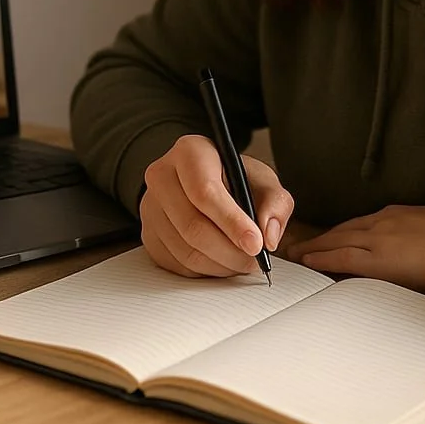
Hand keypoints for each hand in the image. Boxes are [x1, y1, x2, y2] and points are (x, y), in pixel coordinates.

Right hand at [140, 134, 293, 277]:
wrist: (207, 184)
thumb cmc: (235, 180)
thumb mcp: (263, 181)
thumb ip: (275, 203)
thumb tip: (268, 236)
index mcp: (189, 152)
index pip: (204, 192)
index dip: (232, 222)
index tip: (256, 244)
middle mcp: (162, 176)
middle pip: (193, 226)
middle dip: (230, 251)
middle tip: (255, 260)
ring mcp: (150, 208)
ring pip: (186, 251)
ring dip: (221, 265)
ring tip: (242, 260)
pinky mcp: (149, 235)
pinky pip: (177, 265)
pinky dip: (206, 271)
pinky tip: (223, 261)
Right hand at [285, 205, 424, 289]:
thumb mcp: (412, 285)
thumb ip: (383, 277)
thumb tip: (363, 275)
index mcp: (381, 258)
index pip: (339, 257)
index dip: (318, 259)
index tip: (302, 261)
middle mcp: (379, 236)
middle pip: (338, 239)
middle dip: (315, 245)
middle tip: (296, 250)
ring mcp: (388, 220)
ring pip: (350, 227)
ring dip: (329, 234)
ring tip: (315, 239)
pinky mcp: (399, 211)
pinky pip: (365, 218)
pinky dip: (350, 225)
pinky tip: (349, 228)